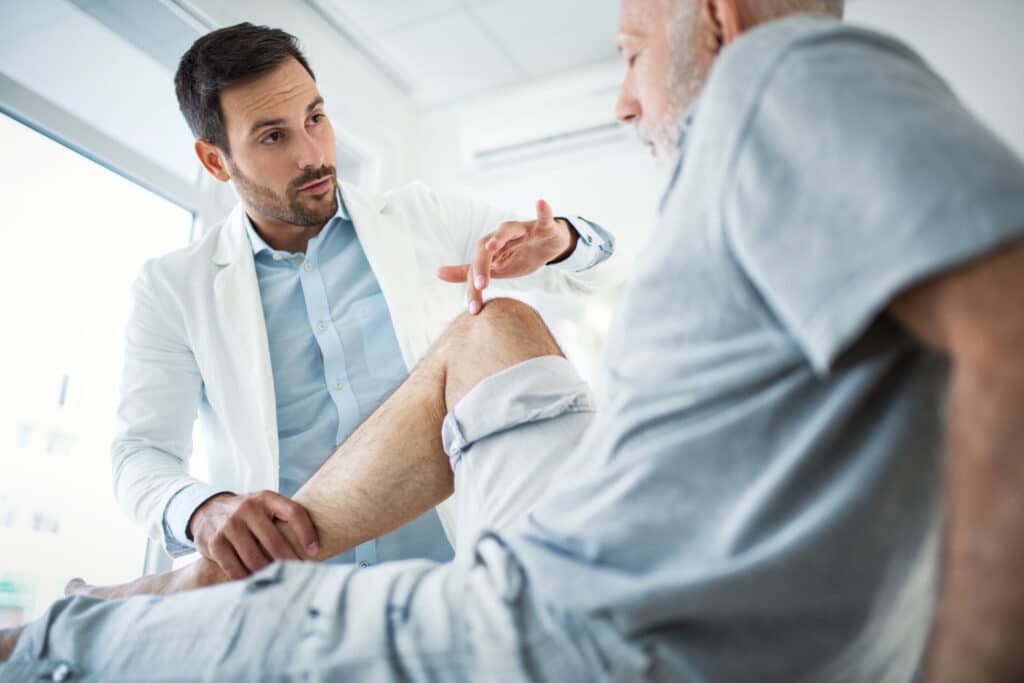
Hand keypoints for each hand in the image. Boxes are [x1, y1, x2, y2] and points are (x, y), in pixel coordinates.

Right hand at [188, 491, 318, 579]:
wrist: (208, 511)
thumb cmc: (249, 514)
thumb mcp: (265, 507)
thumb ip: (285, 519)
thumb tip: (315, 547)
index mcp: (266, 498)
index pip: (294, 512)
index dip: (307, 533)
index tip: (315, 552)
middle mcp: (247, 508)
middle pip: (275, 541)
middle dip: (290, 561)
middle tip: (299, 574)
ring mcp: (229, 525)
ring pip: (255, 558)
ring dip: (269, 573)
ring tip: (280, 581)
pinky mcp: (215, 542)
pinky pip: (235, 568)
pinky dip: (248, 578)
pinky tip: (257, 581)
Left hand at [436, 199, 577, 314]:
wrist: (549, 245)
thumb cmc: (519, 255)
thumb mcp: (495, 268)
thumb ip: (468, 271)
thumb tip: (438, 273)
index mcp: (492, 248)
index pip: (477, 267)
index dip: (473, 288)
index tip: (474, 310)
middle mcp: (503, 236)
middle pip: (487, 248)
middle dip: (482, 266)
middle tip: (481, 285)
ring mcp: (523, 230)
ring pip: (507, 229)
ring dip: (498, 237)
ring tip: (491, 246)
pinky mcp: (543, 226)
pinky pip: (543, 217)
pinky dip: (542, 211)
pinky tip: (540, 203)